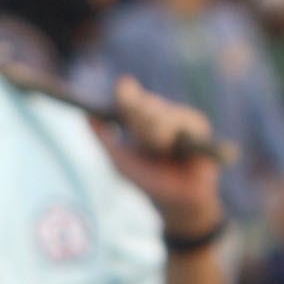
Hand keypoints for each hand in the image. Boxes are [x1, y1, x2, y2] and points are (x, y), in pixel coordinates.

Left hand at [102, 75, 224, 236]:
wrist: (177, 197)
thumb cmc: (147, 179)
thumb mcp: (120, 160)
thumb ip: (104, 138)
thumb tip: (86, 117)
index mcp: (139, 120)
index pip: (131, 100)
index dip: (127, 94)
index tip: (123, 86)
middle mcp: (158, 114)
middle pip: (144, 104)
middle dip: (140, 116)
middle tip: (139, 133)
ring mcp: (177, 116)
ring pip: (161, 113)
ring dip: (156, 133)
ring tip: (162, 150)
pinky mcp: (197, 123)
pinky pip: (182, 121)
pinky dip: (175, 135)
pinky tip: (175, 147)